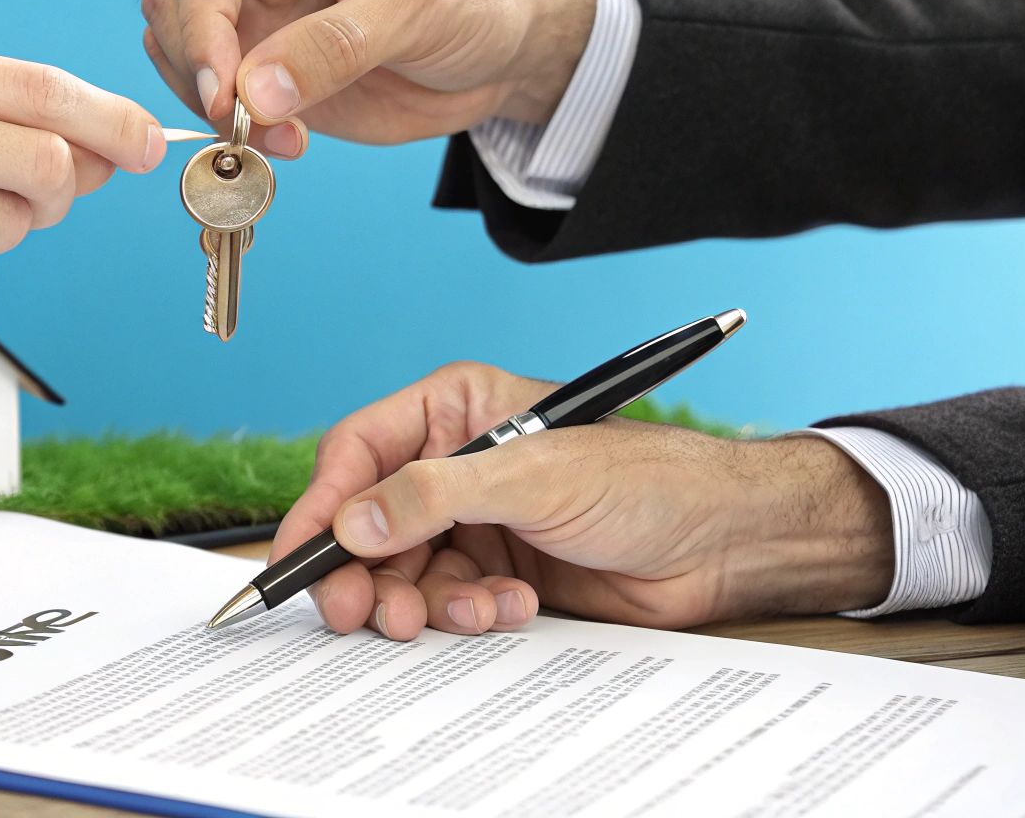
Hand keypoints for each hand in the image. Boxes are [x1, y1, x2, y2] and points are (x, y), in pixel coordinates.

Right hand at [142, 0, 594, 155]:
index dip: (200, 29)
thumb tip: (252, 90)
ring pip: (179, 55)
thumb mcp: (416, 10)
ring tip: (279, 136)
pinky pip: (213, 97)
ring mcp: (254, 12)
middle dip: (199, 70)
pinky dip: (231, 129)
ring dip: (211, 106)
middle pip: (173, 6)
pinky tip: (283, 141)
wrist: (507, 47)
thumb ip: (334, 47)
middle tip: (245, 123)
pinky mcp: (263, 65)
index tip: (221, 93)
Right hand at [274, 362, 896, 638]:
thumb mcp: (531, 478)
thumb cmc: (648, 479)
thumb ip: (432, 497)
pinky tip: (512, 607)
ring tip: (466, 610)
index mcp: (455, 409)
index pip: (358, 453)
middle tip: (361, 614)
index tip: (300, 556)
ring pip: (404, 571)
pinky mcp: (497, 572)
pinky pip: (447, 601)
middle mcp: (455, 464)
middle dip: (366, 572)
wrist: (724, 544)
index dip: (323, 505)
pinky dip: (468, 614)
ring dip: (422, 601)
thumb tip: (351, 522)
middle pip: (368, 522)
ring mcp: (476, 521)